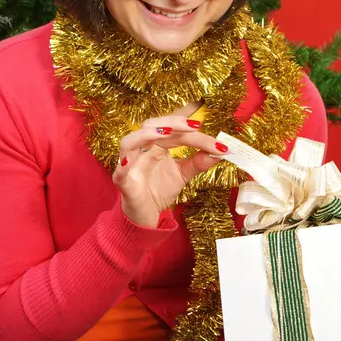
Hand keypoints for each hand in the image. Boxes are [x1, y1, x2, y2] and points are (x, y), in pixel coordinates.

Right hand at [112, 116, 228, 227]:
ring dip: (147, 134)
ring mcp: (130, 164)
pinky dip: (124, 164)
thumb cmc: (159, 190)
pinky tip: (132, 160)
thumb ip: (198, 162)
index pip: (175, 132)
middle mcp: (141, 149)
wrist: (145, 216)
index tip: (220, 144)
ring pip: (130, 141)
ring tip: (166, 132)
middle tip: (195, 126)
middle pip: (152, 127)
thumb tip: (220, 151)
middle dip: (173, 124)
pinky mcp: (123, 182)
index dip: (196, 134)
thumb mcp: (183, 174)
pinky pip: (120, 171)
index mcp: (155, 144)